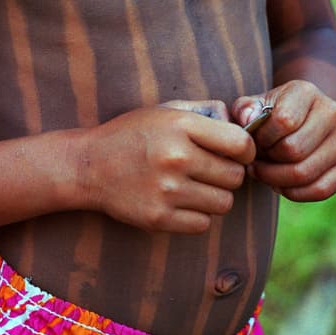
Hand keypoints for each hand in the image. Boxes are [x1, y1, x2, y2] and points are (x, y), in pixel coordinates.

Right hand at [76, 101, 255, 233]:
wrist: (89, 165)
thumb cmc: (132, 134)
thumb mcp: (164, 110)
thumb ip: (204, 113)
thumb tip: (242, 126)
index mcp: (181, 126)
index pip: (240, 143)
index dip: (246, 150)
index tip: (238, 153)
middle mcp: (177, 157)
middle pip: (235, 177)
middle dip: (229, 174)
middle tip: (212, 170)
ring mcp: (167, 191)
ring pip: (224, 203)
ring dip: (215, 196)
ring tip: (196, 186)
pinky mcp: (159, 218)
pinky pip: (203, 224)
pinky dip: (198, 215)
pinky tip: (181, 201)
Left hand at [232, 81, 335, 202]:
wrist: (302, 119)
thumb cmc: (271, 114)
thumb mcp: (254, 105)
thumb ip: (244, 110)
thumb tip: (249, 120)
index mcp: (307, 92)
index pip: (283, 121)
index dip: (262, 137)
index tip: (254, 140)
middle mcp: (332, 112)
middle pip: (294, 150)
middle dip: (267, 161)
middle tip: (256, 161)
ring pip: (305, 173)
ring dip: (276, 179)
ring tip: (264, 173)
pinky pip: (320, 190)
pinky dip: (295, 193)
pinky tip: (281, 184)